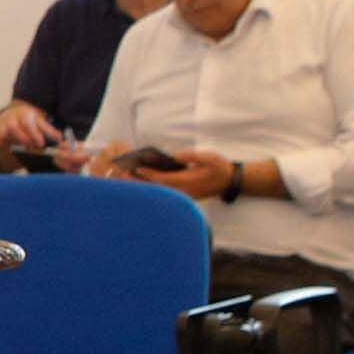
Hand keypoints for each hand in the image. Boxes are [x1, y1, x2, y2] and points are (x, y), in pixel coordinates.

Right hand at [0, 102, 63, 155]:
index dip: (34, 134)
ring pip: (3, 134)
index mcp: (23, 114)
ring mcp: (1, 124)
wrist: (12, 113)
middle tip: (32, 148)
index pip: (27, 124)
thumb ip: (49, 130)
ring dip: (14, 142)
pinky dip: (3, 144)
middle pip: (14, 128)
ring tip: (22, 147)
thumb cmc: (28, 119)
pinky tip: (11, 146)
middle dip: (24, 139)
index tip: (41, 144)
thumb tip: (60, 138)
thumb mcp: (39, 121)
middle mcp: (10, 118)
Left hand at [117, 144, 232, 197]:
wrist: (229, 182)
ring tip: (128, 177)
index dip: (149, 173)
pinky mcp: (183, 197)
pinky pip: (165, 193)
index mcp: (188, 181)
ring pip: (160, 192)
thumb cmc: (219, 168)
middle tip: (124, 174)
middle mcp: (184, 191)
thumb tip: (175, 155)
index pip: (164, 179)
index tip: (136, 167)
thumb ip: (192, 156)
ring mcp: (183, 196)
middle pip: (158, 188)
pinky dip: (153, 188)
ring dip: (144, 186)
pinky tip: (142, 180)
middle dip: (141, 181)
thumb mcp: (210, 157)